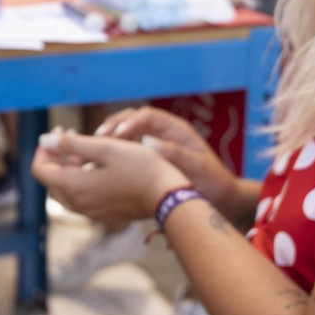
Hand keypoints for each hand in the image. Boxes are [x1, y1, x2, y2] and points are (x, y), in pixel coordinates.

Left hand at [32, 129, 188, 229]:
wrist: (168, 196)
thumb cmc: (139, 167)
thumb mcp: (105, 148)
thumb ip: (71, 144)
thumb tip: (43, 140)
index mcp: (74, 186)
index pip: (39, 170)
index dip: (43, 149)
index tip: (60, 132)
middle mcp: (78, 204)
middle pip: (51, 181)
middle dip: (56, 158)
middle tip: (73, 139)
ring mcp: (92, 213)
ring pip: (66, 192)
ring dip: (68, 171)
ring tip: (86, 154)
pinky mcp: (106, 216)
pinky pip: (83, 200)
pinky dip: (82, 183)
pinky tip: (100, 171)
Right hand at [96, 107, 250, 219]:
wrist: (220, 199)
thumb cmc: (214, 182)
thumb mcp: (198, 168)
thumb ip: (175, 154)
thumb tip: (149, 143)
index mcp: (175, 129)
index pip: (147, 116)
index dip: (130, 122)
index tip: (118, 134)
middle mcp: (161, 133)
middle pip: (131, 120)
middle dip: (114, 126)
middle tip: (98, 138)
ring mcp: (152, 145)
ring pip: (125, 135)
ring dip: (109, 139)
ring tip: (93, 149)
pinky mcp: (146, 160)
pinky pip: (125, 151)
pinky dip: (112, 155)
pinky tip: (100, 165)